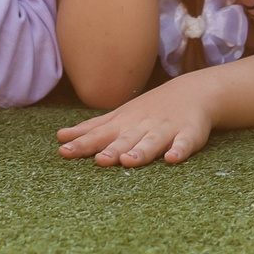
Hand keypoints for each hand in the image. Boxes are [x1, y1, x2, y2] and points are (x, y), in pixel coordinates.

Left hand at [56, 73, 216, 166]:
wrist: (193, 92)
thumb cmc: (149, 110)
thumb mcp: (119, 117)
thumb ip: (92, 130)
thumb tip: (60, 138)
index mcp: (123, 124)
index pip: (99, 136)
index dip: (82, 144)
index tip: (64, 151)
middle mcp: (142, 127)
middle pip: (124, 140)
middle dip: (111, 150)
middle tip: (99, 161)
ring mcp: (165, 130)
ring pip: (152, 142)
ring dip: (140, 151)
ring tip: (128, 161)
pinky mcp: (189, 134)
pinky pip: (184, 143)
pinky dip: (179, 150)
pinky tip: (172, 158)